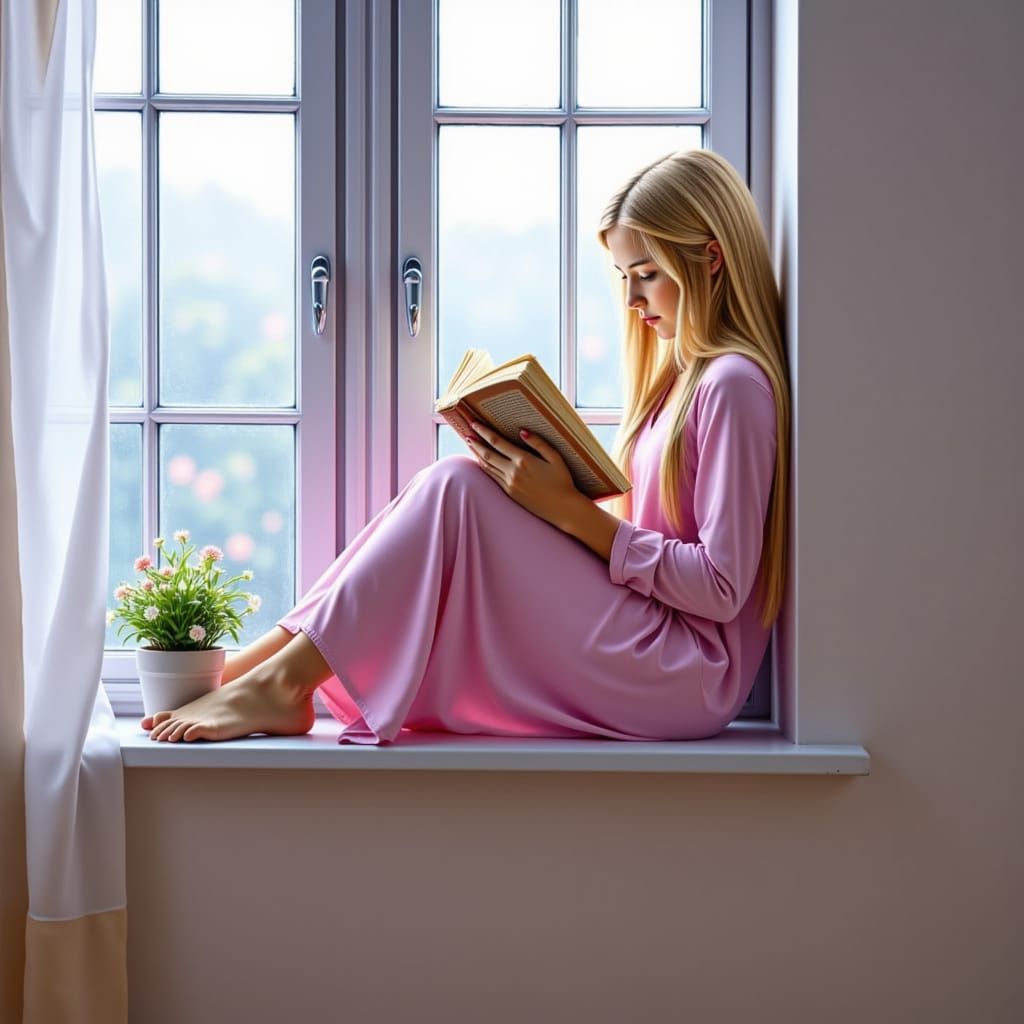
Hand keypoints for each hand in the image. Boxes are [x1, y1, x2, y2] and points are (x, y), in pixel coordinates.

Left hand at [466, 421, 585, 530]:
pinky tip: (482, 461)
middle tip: (466, 434)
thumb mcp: (555, 457)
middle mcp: (513, 472)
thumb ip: (538, 442)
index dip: (484, 431)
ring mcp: (509, 484)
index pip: (497, 442)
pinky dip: (484, 467)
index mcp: (523, 460)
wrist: (562, 508)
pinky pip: (492, 477)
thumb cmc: (562, 481)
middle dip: (475, 442)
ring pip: (487, 466)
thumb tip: (521, 431)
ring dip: (477, 454)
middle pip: (487, 454)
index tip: (474, 423)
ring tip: (470, 445)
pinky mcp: (509, 493)